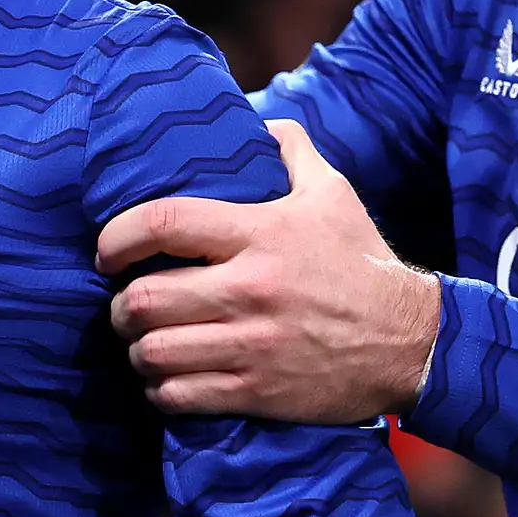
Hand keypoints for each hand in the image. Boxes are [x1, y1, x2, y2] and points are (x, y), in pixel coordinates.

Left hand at [97, 122, 439, 423]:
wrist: (411, 342)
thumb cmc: (362, 264)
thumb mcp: (334, 195)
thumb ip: (292, 152)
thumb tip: (260, 121)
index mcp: (260, 234)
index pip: (164, 223)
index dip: (118, 236)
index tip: (106, 251)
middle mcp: (250, 289)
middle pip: (144, 299)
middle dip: (120, 307)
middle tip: (126, 306)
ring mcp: (251, 345)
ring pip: (153, 352)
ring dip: (138, 351)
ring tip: (145, 344)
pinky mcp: (257, 392)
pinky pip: (179, 395)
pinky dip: (161, 389)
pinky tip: (169, 379)